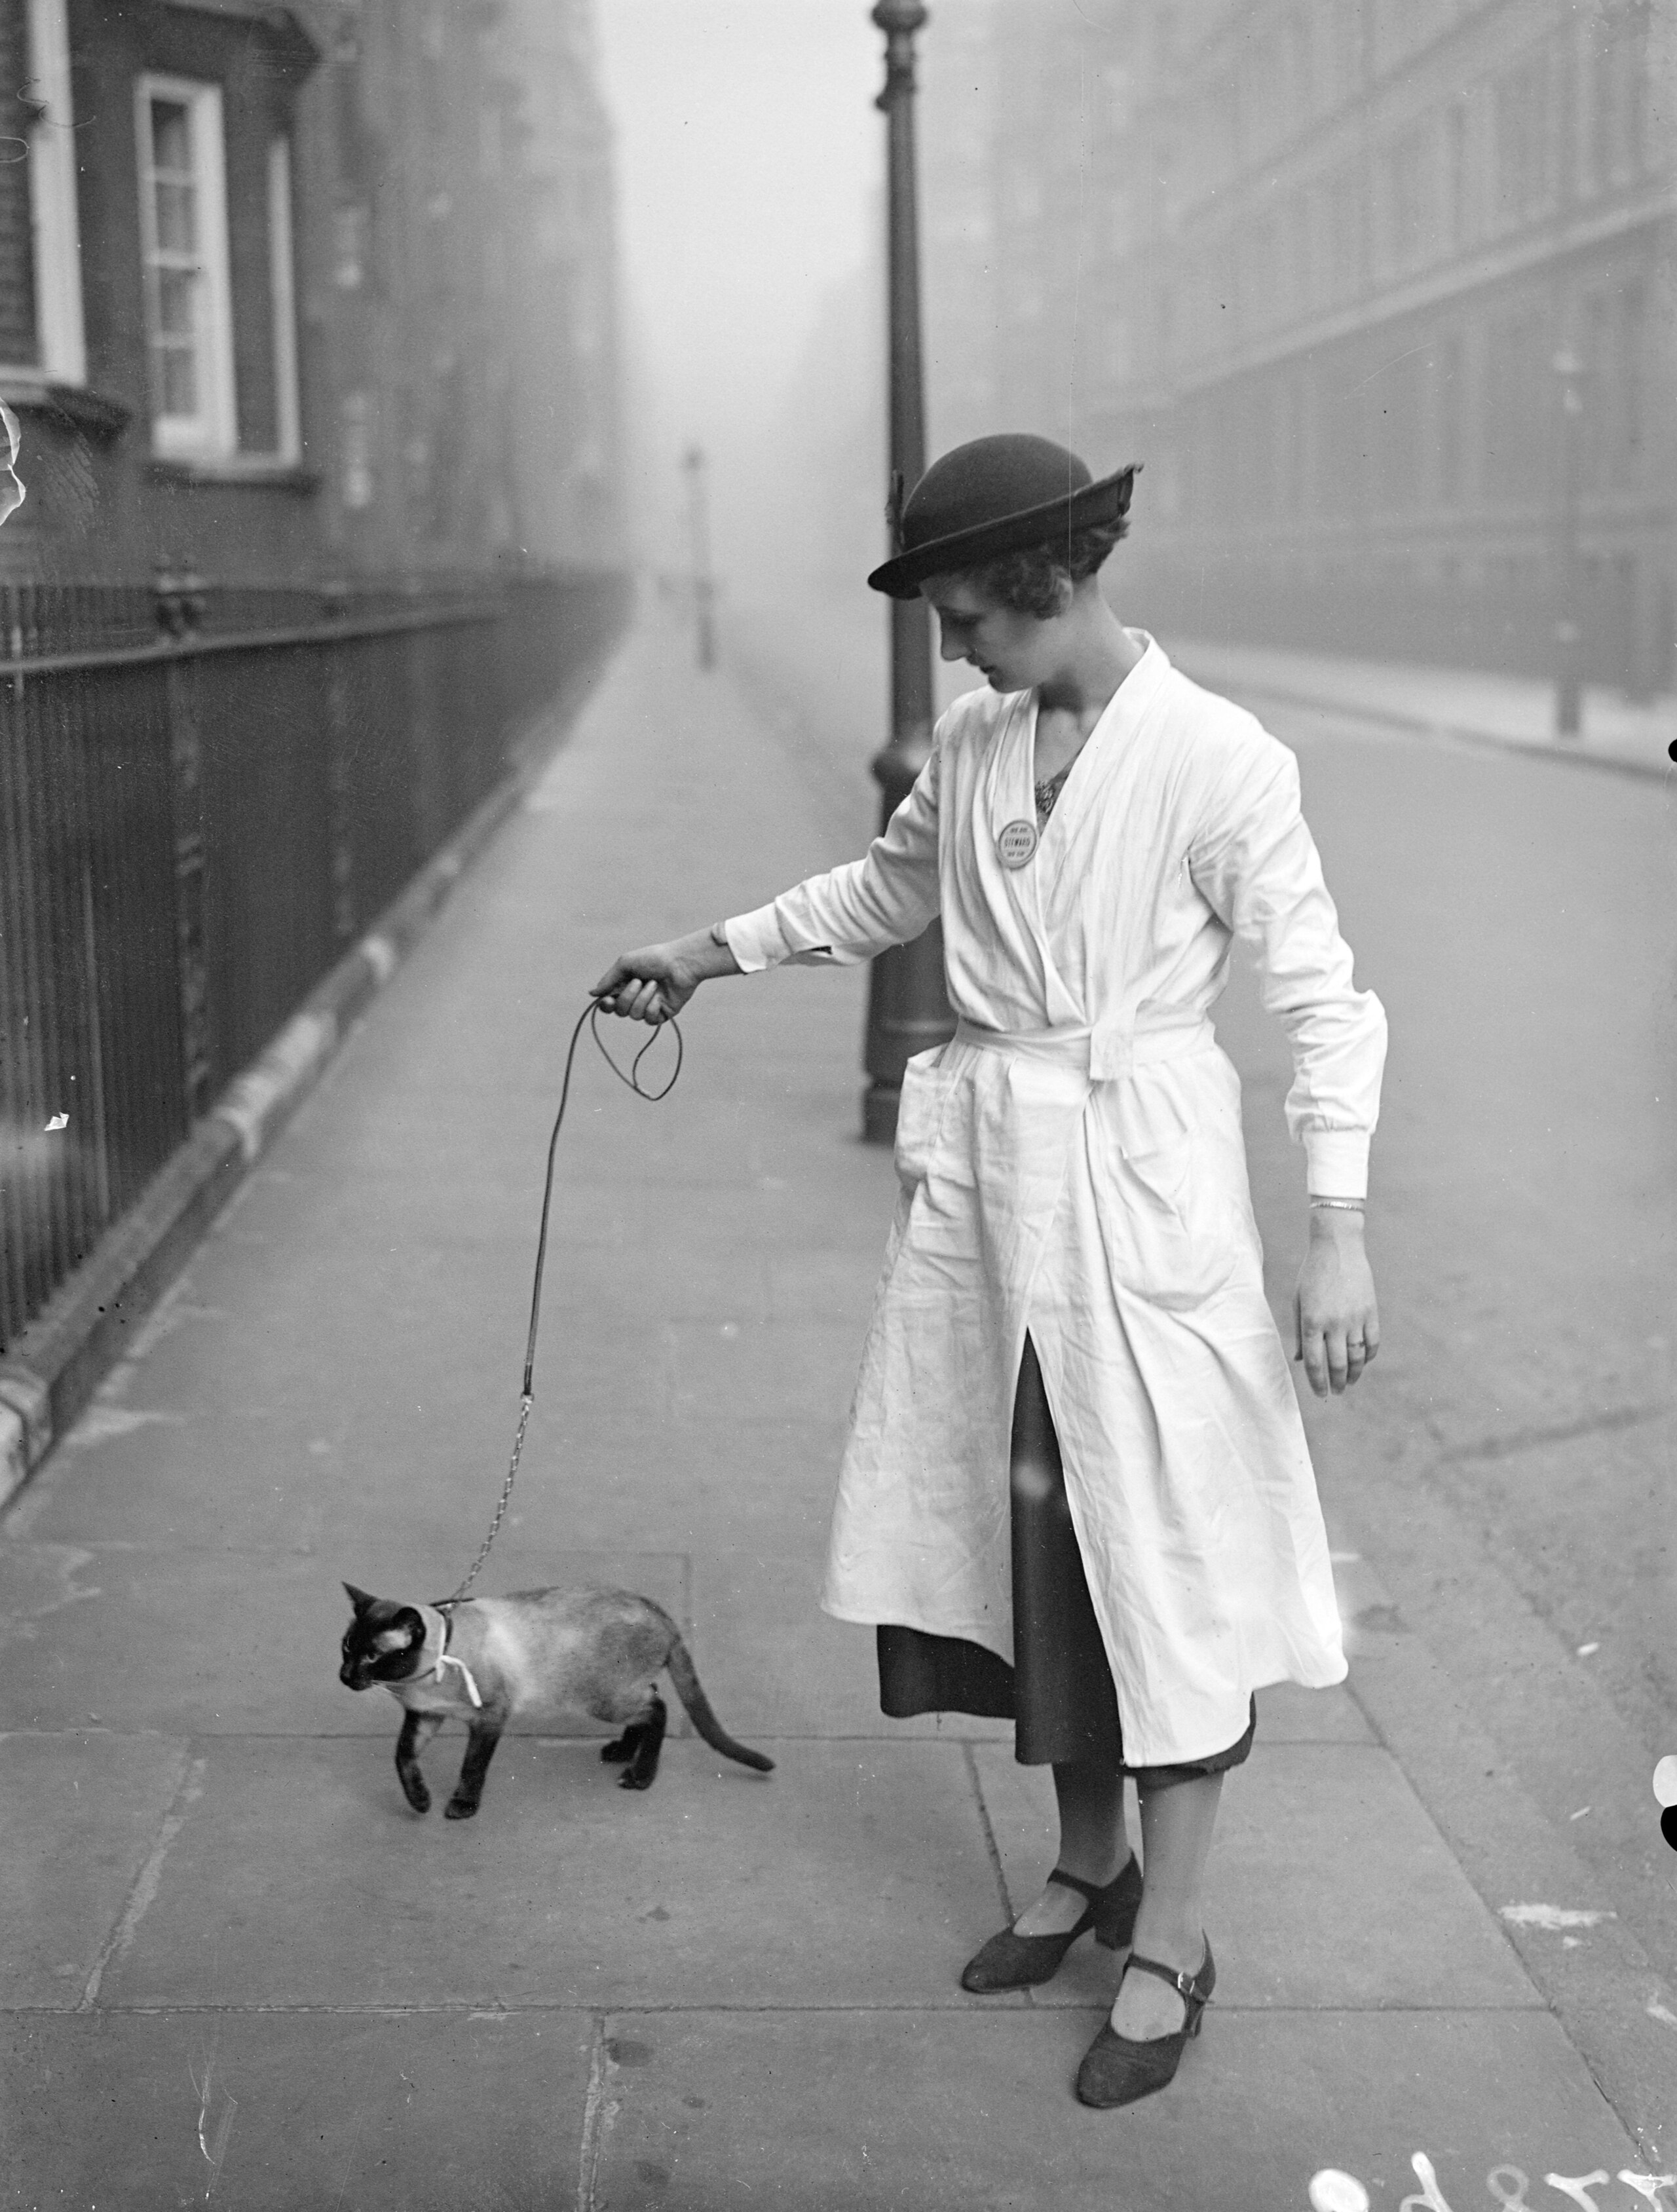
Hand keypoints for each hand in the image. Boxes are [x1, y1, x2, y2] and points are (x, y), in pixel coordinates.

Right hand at [591, 928, 737, 1023]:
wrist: (680, 963)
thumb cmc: (653, 959)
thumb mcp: (625, 963)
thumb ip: (608, 980)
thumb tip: (592, 993)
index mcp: (624, 985)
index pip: (608, 1003)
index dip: (606, 1005)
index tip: (608, 999)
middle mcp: (635, 998)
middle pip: (619, 1011)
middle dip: (627, 997)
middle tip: (638, 982)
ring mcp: (648, 1006)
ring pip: (634, 1015)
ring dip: (643, 998)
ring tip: (655, 984)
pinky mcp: (662, 1014)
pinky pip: (649, 1020)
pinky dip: (653, 1006)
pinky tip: (661, 997)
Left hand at [1293, 1211, 1378, 1398]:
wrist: (1338, 1247)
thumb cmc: (1312, 1273)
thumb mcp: (1298, 1300)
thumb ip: (1300, 1332)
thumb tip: (1300, 1360)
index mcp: (1311, 1321)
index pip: (1314, 1362)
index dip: (1317, 1382)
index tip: (1319, 1393)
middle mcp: (1333, 1323)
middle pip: (1337, 1364)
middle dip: (1336, 1383)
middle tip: (1336, 1393)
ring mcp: (1354, 1318)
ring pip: (1357, 1357)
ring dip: (1354, 1374)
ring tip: (1349, 1383)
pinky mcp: (1371, 1311)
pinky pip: (1372, 1342)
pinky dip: (1369, 1355)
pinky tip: (1363, 1362)